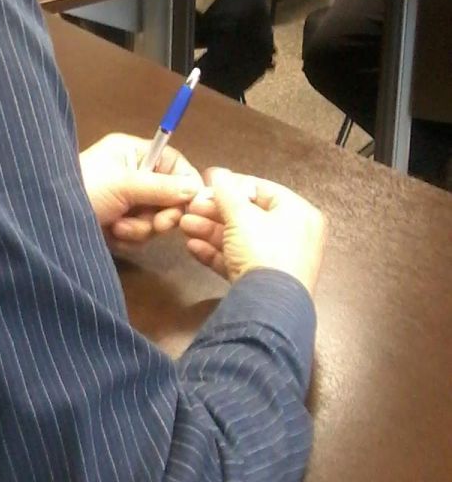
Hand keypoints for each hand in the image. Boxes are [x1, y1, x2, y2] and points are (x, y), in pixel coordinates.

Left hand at [80, 134, 202, 243]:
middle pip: (169, 195)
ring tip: (118, 226)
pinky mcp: (117, 224)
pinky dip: (128, 238)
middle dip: (160, 213)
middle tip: (157, 224)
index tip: (192, 204)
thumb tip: (196, 189)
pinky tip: (111, 235)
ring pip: (155, 219)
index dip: (185, 182)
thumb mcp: (124, 185)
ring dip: (140, 228)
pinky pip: (139, 235)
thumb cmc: (84, 189)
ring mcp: (124, 201)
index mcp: (132, 153)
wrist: (47, 223)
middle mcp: (131, 174)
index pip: (173, 162)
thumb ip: (161, 187)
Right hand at [179, 168, 324, 295]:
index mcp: (298, 213)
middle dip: (214, 212)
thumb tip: (217, 172)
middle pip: (247, 216)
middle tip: (190, 207)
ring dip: (210, 231)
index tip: (206, 183)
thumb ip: (226, 191)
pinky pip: (238, 261)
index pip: (262, 190)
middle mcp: (292, 236)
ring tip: (184, 225)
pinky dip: (216, 253)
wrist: (268, 308)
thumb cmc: (263, 250)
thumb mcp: (241, 215)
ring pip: (239, 240)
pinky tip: (193, 247)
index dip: (231, 185)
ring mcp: (277, 262)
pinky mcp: (262, 284)